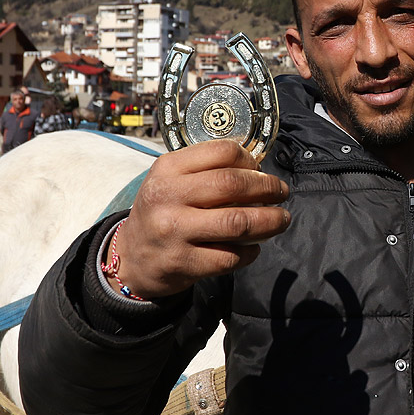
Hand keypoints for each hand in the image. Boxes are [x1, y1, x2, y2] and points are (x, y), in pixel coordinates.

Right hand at [115, 140, 289, 298]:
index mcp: (168, 168)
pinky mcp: (183, 262)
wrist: (132, 257)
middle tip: (281, 193)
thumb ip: (207, 169)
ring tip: (281, 219)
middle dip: (268, 188)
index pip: (221, 152)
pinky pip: (230, 256)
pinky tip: (253, 247)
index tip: (261, 168)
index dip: (250, 159)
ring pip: (237, 222)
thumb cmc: (163, 212)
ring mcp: (175, 231)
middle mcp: (168, 197)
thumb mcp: (172, 180)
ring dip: (269, 221)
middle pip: (233, 184)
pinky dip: (250, 252)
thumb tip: (258, 167)